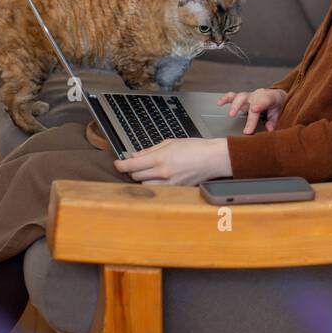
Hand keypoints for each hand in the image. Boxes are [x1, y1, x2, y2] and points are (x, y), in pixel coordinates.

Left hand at [113, 136, 230, 184]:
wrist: (213, 159)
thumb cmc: (196, 147)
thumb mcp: (171, 142)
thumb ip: (150, 149)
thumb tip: (135, 155)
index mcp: (161, 158)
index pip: (132, 165)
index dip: (121, 165)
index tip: (117, 163)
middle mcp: (163, 173)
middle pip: (136, 176)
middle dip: (133, 170)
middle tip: (136, 164)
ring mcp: (170, 184)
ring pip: (145, 185)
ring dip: (143, 178)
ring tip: (149, 171)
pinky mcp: (176, 190)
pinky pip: (157, 190)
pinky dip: (154, 184)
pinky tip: (158, 178)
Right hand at [216, 88, 286, 133]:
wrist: (275, 95)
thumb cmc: (276, 105)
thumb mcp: (279, 112)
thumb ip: (273, 121)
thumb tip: (269, 129)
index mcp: (271, 97)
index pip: (265, 100)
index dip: (259, 104)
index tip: (254, 110)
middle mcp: (259, 94)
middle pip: (252, 102)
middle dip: (249, 117)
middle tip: (246, 131)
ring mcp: (250, 95)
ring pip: (241, 97)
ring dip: (235, 105)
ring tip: (231, 115)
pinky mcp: (242, 97)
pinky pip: (233, 96)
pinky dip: (226, 99)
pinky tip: (219, 103)